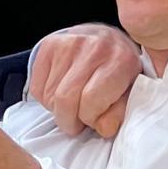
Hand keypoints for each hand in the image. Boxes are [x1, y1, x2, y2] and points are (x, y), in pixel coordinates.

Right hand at [30, 23, 140, 137]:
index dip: (90, 118)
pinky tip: (61, 92)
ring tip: (73, 103)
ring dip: (58, 109)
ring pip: (49, 96)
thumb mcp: (130, 93)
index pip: (91, 100)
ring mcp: (68, 43)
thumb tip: (104, 128)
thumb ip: (119, 113)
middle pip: (65, 99)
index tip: (94, 121)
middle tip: (77, 123)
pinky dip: (46, 99)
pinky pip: (37, 88)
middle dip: (69, 120)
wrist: (108, 40)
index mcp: (120, 61)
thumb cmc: (120, 71)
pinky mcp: (49, 45)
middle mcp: (94, 47)